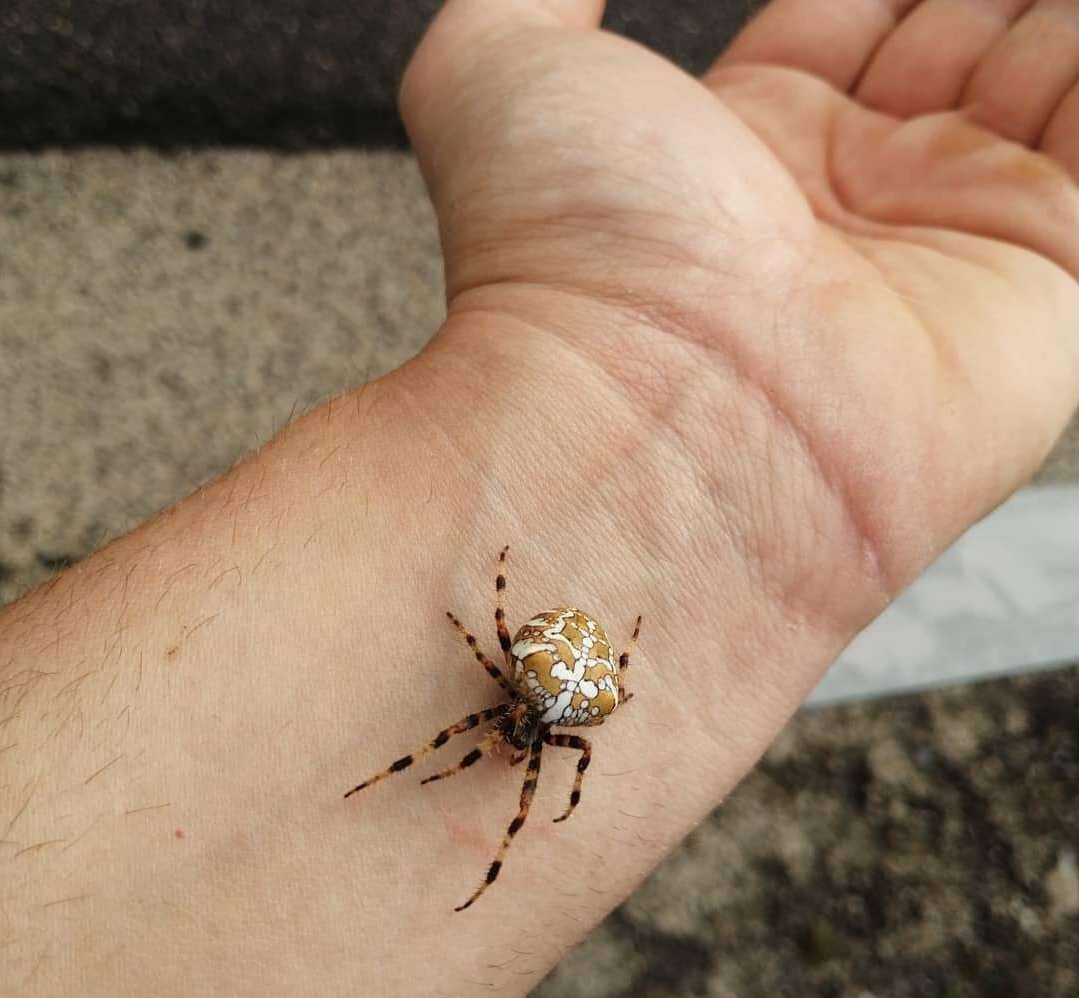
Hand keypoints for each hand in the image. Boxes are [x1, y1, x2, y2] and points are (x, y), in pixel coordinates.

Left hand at [402, 0, 1078, 629]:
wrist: (651, 431)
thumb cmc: (559, 258)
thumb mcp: (497, 73)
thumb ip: (534, 0)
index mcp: (741, 147)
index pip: (838, 20)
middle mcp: (845, 204)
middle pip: (947, 49)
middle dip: (971, 2)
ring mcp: (944, 251)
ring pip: (1039, 92)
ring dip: (1048, 34)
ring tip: (1044, 5)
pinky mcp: (1039, 296)